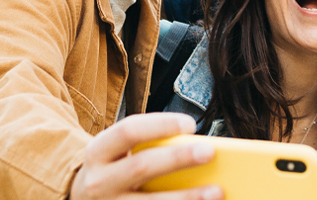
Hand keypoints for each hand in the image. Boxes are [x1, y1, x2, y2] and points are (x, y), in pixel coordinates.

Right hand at [71, 113, 221, 199]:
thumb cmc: (114, 169)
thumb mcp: (117, 153)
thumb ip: (146, 147)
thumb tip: (196, 148)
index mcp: (99, 152)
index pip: (128, 131)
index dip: (160, 125)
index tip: (191, 124)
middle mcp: (100, 181)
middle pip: (142, 166)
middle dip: (177, 158)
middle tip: (209, 152)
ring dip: (187, 197)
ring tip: (217, 191)